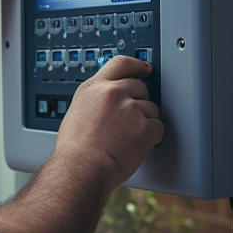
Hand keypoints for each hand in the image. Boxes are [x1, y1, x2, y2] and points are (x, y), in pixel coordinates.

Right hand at [53, 56, 163, 192]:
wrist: (81, 169)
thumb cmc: (75, 150)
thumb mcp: (78, 111)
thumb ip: (96, 99)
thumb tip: (108, 101)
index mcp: (93, 88)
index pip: (120, 63)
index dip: (136, 65)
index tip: (144, 68)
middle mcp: (112, 93)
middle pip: (140, 87)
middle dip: (139, 102)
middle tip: (131, 121)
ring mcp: (130, 108)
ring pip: (151, 108)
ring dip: (145, 121)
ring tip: (127, 138)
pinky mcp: (144, 127)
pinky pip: (158, 127)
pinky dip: (152, 137)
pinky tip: (137, 145)